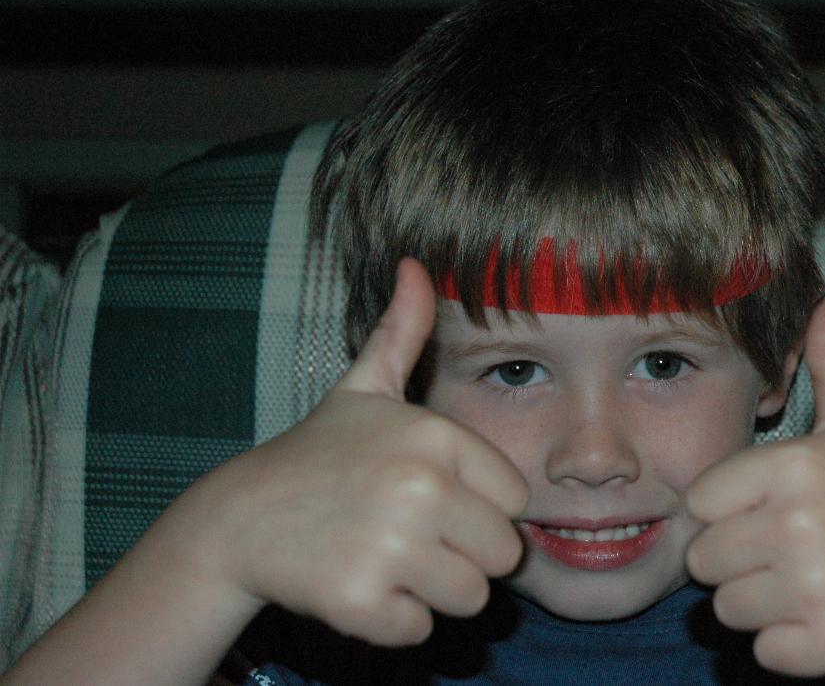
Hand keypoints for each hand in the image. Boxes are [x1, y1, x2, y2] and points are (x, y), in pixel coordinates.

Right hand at [178, 257, 529, 646]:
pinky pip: (421, 630)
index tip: (432, 498)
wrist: (238, 519)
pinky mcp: (360, 601)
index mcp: (436, 436)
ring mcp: (390, 546)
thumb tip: (417, 264)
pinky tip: (359, 585)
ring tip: (386, 557)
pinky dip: (394, 620)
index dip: (480, 506)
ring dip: (434, 590)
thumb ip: (402, 332)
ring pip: (472, 597)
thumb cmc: (318, 454)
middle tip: (410, 535)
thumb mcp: (363, 388)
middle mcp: (420, 488)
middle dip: (465, 553)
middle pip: (504, 553)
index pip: (516, 499)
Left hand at [685, 297, 824, 676]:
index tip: (771, 510)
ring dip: (761, 603)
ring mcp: (819, 585)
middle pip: (704, 560)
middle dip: (738, 561)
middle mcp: (802, 522)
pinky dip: (788, 644)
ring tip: (810, 579)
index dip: (728, 511)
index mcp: (795, 466)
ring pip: (727, 610)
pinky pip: (764, 651)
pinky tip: (823, 613)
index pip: (700, 502)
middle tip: (791, 550)